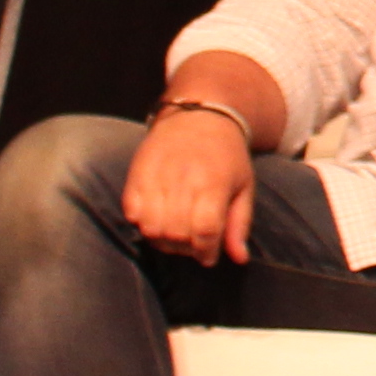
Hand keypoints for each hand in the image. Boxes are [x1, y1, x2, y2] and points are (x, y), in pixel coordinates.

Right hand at [124, 109, 256, 264]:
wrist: (199, 116)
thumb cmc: (226, 156)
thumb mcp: (243, 187)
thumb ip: (240, 224)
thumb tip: (239, 259)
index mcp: (214, 183)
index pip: (205, 230)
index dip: (206, 251)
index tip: (208, 255)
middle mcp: (184, 179)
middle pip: (176, 234)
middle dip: (185, 248)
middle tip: (193, 243)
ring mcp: (157, 175)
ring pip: (151, 228)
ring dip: (162, 240)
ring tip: (175, 232)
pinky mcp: (137, 173)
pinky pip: (131, 212)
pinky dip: (141, 222)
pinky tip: (157, 216)